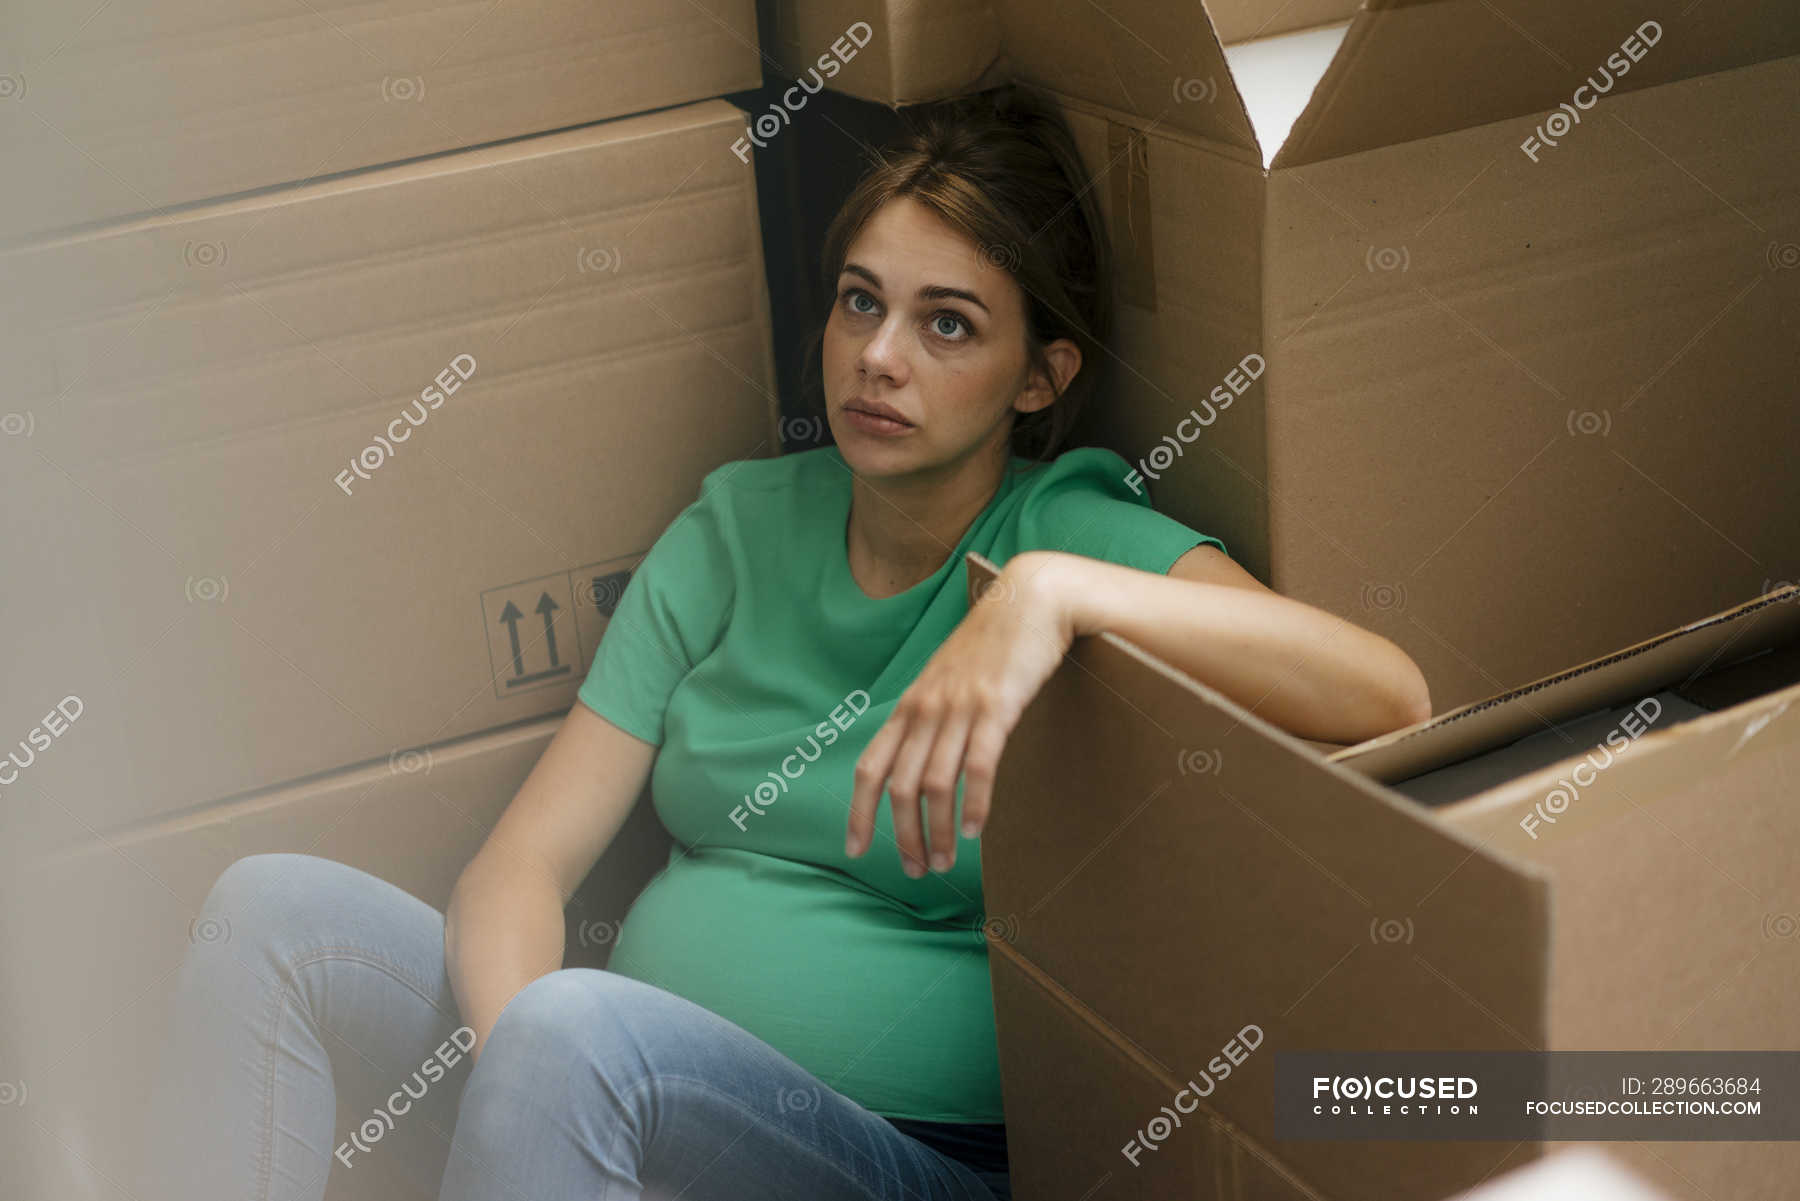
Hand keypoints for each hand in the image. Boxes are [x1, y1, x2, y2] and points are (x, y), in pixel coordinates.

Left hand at [844, 552, 1073, 875]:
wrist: (1031, 600)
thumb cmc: (994, 643)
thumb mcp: (950, 678)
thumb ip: (934, 714)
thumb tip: (926, 758)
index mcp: (911, 705)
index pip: (870, 767)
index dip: (859, 812)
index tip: (856, 850)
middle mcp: (926, 708)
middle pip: (899, 786)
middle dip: (902, 836)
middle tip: (916, 870)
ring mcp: (959, 707)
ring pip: (933, 784)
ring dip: (936, 831)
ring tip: (945, 861)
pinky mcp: (995, 707)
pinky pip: (977, 766)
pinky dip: (973, 804)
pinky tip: (975, 830)